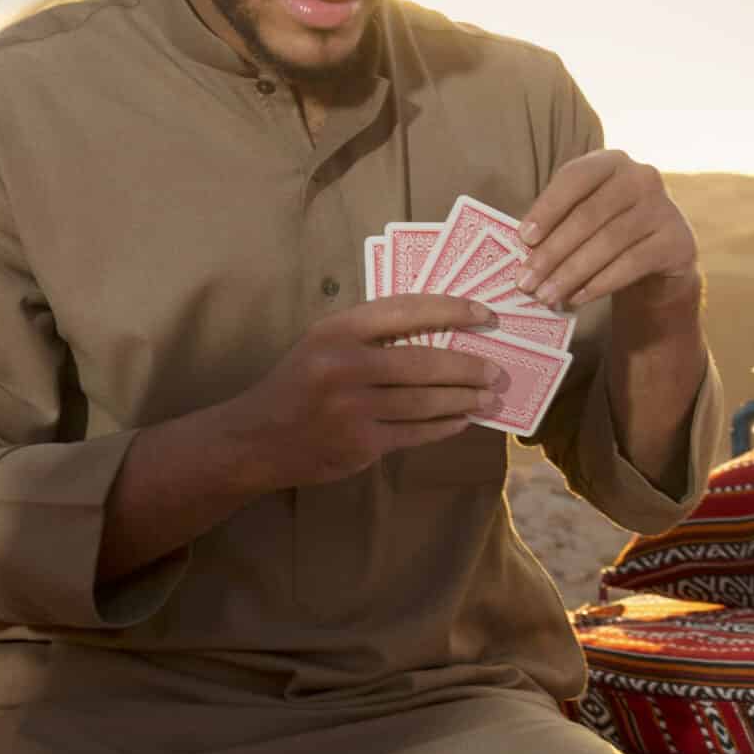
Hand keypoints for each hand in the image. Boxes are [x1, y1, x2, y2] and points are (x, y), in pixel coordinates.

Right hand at [220, 296, 500, 489]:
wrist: (257, 437)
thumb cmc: (298, 384)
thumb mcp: (323, 343)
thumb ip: (371, 335)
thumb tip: (440, 333)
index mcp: (337, 330)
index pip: (407, 310)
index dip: (452, 309)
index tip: (485, 314)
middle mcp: (345, 366)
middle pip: (424, 362)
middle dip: (468, 367)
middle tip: (496, 370)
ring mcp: (353, 409)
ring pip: (425, 402)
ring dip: (464, 400)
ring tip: (488, 398)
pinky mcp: (360, 444)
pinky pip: (415, 433)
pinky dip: (444, 427)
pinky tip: (461, 421)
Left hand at [515, 149, 698, 312]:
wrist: (660, 256)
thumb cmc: (608, 231)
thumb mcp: (584, 215)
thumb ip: (558, 224)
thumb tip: (525, 253)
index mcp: (610, 161)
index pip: (574, 178)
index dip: (547, 208)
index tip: (523, 239)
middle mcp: (641, 177)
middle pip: (588, 215)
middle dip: (553, 252)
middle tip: (526, 281)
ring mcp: (663, 207)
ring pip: (608, 242)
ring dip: (572, 273)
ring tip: (546, 296)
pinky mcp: (677, 240)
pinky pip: (632, 263)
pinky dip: (601, 283)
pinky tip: (577, 298)